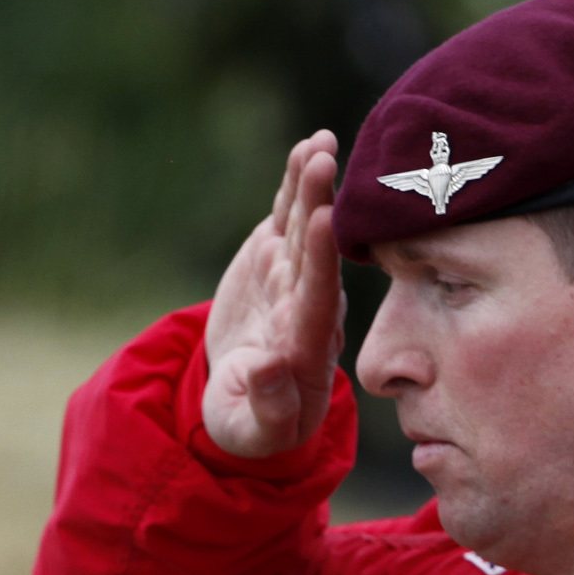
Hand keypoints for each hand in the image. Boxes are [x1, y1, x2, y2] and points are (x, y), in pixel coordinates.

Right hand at [200, 131, 350, 459]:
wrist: (245, 399)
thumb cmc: (251, 425)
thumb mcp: (253, 431)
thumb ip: (268, 408)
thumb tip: (268, 368)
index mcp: (307, 346)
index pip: (319, 298)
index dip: (324, 260)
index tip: (328, 221)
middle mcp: (309, 305)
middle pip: (318, 252)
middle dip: (321, 206)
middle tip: (326, 164)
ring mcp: (295, 277)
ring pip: (307, 226)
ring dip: (314, 186)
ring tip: (320, 144)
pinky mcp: (278, 258)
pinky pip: (290, 218)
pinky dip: (296, 185)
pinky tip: (308, 147)